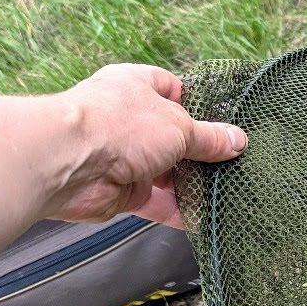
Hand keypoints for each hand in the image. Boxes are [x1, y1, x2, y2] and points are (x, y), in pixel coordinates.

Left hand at [43, 64, 246, 227]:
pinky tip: (204, 218)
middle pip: (173, 136)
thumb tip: (239, 141)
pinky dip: (176, 211)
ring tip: (226, 191)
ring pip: (166, 172)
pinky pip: (156, 202)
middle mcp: (129, 120)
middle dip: (200, 152)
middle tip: (233, 163)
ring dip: (191, 184)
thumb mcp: (179, 126)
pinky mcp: (121, 191)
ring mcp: (124, 157)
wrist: (67, 164)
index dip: (197, 104)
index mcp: (137, 87)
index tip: (224, 122)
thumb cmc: (121, 126)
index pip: (172, 88)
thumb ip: (210, 138)